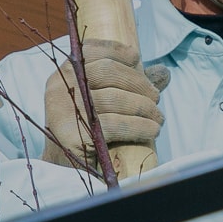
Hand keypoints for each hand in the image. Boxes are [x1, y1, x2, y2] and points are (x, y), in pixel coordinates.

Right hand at [42, 38, 169, 169]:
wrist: (65, 171)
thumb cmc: (88, 132)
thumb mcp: (105, 103)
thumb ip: (130, 86)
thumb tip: (163, 72)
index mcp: (62, 76)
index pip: (89, 51)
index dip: (115, 50)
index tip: (136, 58)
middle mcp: (59, 88)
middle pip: (106, 71)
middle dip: (137, 83)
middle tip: (156, 98)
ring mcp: (63, 111)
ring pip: (114, 98)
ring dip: (144, 107)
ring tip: (158, 118)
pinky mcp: (73, 135)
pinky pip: (115, 124)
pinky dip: (139, 126)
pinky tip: (152, 130)